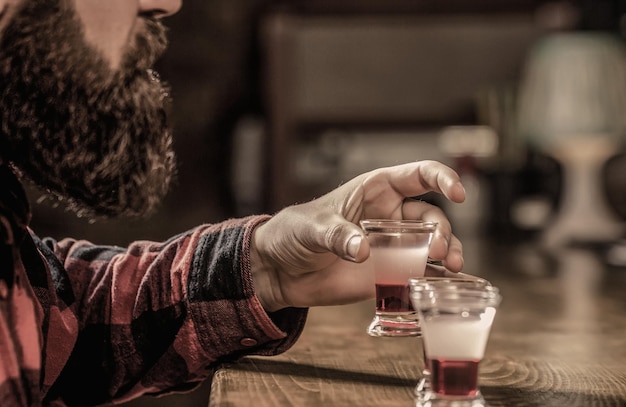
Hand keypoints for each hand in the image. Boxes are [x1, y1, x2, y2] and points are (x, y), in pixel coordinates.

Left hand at [251, 161, 464, 311]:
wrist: (281, 270)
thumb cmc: (293, 233)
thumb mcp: (311, 227)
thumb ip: (337, 235)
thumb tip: (363, 250)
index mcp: (376, 190)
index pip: (418, 175)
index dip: (442, 178)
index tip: (458, 193)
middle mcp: (392, 215)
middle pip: (432, 215)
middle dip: (442, 229)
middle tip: (438, 250)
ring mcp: (393, 245)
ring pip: (435, 243)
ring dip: (449, 252)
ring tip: (452, 266)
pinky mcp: (389, 273)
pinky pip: (421, 273)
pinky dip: (438, 278)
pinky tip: (448, 285)